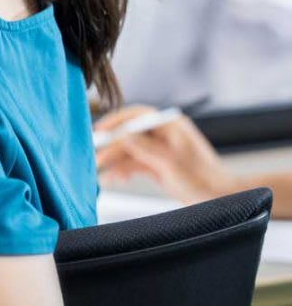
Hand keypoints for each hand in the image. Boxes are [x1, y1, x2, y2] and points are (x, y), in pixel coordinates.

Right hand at [95, 105, 236, 203]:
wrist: (222, 200)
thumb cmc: (204, 182)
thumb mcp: (171, 164)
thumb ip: (144, 148)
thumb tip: (122, 135)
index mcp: (170, 126)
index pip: (136, 116)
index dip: (115, 122)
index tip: (99, 132)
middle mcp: (163, 135)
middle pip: (129, 134)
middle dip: (111, 147)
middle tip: (94, 157)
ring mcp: (160, 150)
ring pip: (129, 151)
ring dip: (115, 162)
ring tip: (101, 174)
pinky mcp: (158, 164)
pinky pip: (135, 164)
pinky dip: (123, 171)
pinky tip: (115, 179)